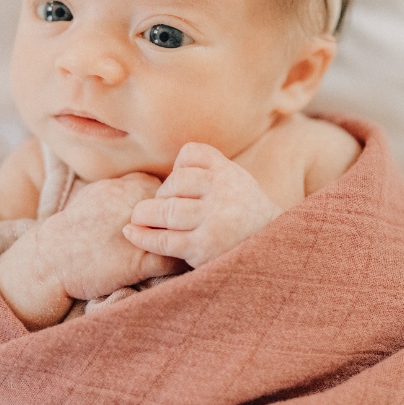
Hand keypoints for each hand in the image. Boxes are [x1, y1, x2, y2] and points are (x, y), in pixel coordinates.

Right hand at [0, 171, 184, 329]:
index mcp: (133, 185)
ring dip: (194, 241)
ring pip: (184, 234)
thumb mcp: (100, 192)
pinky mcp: (139, 263)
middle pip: (186, 209)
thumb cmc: (74, 226)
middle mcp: (140, 205)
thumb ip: (129, 187)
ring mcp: (142, 234)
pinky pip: (175, 261)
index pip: (176, 188)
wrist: (52, 257)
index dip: (184, 201)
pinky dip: (184, 263)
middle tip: (204, 229)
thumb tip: (154, 184)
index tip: (191, 211)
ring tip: (201, 247)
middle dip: (195, 219)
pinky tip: (187, 267)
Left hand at [124, 143, 282, 267]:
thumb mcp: (236, 179)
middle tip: (162, 207)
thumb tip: (171, 166)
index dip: (177, 167)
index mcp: (229, 173)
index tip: (179, 185)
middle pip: (175, 182)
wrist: (272, 250)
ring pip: (165, 209)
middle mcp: (222, 193)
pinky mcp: (202, 248)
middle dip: (161, 194)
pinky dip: (142, 235)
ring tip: (142, 218)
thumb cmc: (244, 212)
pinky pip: (163, 239)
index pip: (190, 154)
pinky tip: (131, 232)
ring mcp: (213, 221)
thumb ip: (209, 167)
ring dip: (147, 214)